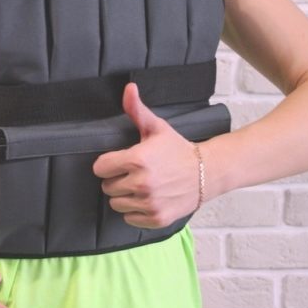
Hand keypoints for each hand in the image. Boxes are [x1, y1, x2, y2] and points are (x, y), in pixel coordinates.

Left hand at [92, 82, 200, 228]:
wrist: (207, 172)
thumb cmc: (178, 149)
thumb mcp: (156, 127)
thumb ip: (136, 110)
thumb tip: (128, 89)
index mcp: (137, 160)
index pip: (100, 168)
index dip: (107, 164)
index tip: (119, 162)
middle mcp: (141, 183)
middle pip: (107, 187)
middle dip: (117, 180)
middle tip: (134, 173)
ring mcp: (149, 202)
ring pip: (116, 204)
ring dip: (125, 196)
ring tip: (141, 186)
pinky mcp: (157, 218)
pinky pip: (129, 218)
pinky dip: (136, 211)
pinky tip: (148, 198)